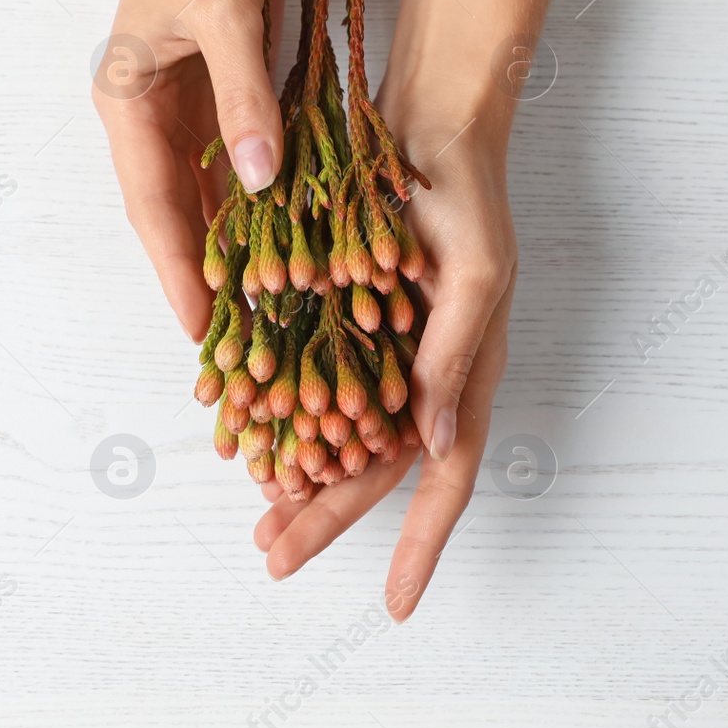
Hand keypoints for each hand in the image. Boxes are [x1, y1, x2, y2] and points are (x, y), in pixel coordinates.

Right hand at [93, 0, 285, 340]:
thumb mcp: (228, 17)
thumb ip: (244, 101)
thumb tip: (260, 182)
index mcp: (128, 102)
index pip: (153, 208)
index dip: (177, 272)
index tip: (198, 330)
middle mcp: (147, 115)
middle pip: (173, 215)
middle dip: (202, 278)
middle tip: (232, 345)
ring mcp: (179, 108)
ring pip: (203, 198)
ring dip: (231, 249)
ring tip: (261, 313)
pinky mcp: (214, 96)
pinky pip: (231, 167)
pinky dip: (254, 207)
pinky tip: (280, 246)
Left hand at [254, 95, 516, 620]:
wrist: (425, 122)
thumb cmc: (464, 192)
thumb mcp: (473, 275)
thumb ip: (451, 360)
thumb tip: (433, 447)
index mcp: (466, 372)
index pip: (445, 479)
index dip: (422, 545)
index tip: (394, 605)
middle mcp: (426, 373)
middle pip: (377, 471)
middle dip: (327, 519)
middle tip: (272, 559)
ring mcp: (387, 351)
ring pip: (341, 439)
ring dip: (302, 482)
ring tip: (258, 521)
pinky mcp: (350, 321)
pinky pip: (318, 389)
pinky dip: (288, 422)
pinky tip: (254, 445)